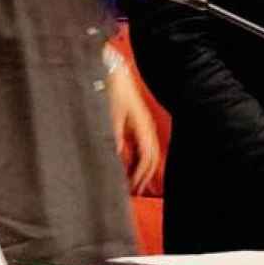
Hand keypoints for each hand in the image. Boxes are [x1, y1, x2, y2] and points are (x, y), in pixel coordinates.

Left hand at [107, 62, 161, 194]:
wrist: (115, 74)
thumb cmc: (114, 92)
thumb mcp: (111, 116)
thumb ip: (114, 137)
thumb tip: (115, 156)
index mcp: (144, 128)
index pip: (148, 158)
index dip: (141, 174)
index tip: (133, 187)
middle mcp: (147, 129)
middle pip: (152, 158)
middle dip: (144, 175)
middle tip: (135, 190)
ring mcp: (143, 126)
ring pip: (147, 153)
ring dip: (141, 168)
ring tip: (133, 183)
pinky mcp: (136, 124)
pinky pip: (140, 146)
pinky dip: (136, 158)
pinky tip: (128, 165)